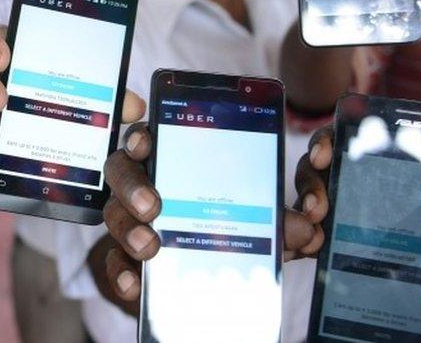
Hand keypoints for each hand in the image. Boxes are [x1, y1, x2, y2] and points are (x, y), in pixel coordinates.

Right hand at [99, 116, 316, 308]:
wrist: (201, 264)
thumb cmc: (226, 223)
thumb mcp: (252, 216)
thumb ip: (274, 219)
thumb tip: (308, 230)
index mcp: (169, 158)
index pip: (146, 137)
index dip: (140, 136)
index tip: (147, 142)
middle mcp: (141, 181)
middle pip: (121, 171)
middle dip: (133, 186)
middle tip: (154, 206)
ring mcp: (127, 217)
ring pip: (113, 213)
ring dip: (129, 229)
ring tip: (151, 247)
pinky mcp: (122, 254)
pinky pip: (112, 260)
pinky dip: (121, 273)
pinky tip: (135, 284)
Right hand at [294, 126, 420, 272]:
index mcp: (374, 160)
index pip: (342, 138)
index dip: (327, 141)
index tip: (325, 154)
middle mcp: (345, 177)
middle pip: (316, 165)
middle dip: (312, 180)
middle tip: (319, 204)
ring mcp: (331, 205)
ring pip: (305, 195)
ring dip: (306, 208)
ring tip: (316, 228)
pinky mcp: (322, 235)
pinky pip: (302, 230)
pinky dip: (302, 237)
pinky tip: (312, 247)